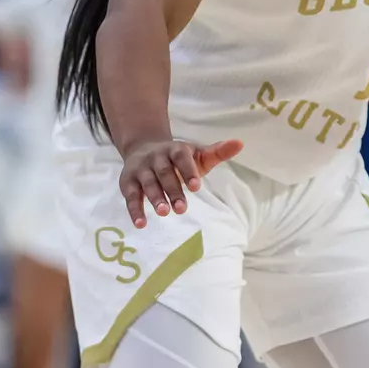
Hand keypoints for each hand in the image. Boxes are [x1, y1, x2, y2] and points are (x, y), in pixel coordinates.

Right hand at [118, 138, 242, 227]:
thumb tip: (240, 144)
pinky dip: (134, 209)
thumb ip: (217, 152)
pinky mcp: (128, 181)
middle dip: (173, 190)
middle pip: (164, 173)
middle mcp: (156, 157)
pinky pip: (130, 196)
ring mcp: (141, 169)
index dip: (188, 171)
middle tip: (182, 209)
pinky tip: (141, 224)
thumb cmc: (178, 158)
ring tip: (163, 213)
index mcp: (175, 149)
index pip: (182, 158)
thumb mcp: (197, 154)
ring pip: (147, 183)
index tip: (197, 186)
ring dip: (154, 198)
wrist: (144, 147)